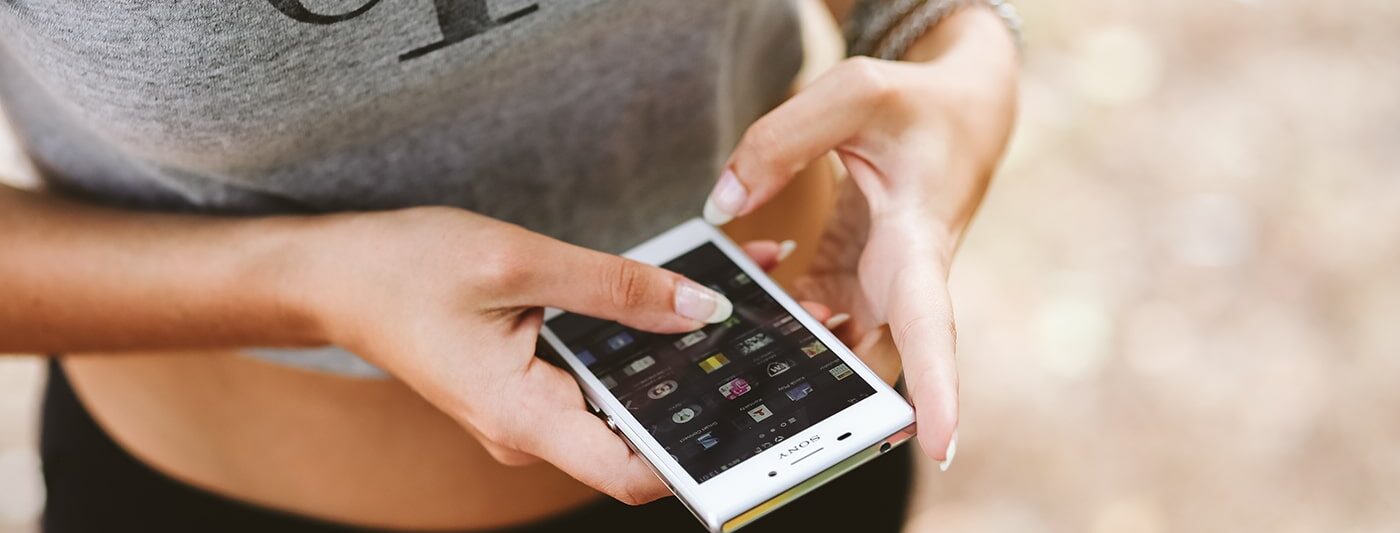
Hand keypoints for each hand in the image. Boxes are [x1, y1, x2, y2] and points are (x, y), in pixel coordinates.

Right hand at [300, 207, 733, 503]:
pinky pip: (597, 380)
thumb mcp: (515, 263)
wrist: (334, 277)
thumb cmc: (403, 269)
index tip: (755, 413)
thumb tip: (698, 310)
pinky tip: (672, 303)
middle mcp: (530, 432)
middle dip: (703, 389)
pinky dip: (637, 345)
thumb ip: (613, 288)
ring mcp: (530, 414)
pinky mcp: (530, 389)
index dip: (701, 453)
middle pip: (639, 434)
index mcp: (523, 418)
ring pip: (622, 403)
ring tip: (732, 303)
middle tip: (766, 333)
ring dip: (675, 360)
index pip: (634, 473)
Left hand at [702, 8, 1017, 465]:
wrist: (961, 111)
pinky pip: (808, 318)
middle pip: (873, 363)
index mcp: (919, 242)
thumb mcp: (854, 92)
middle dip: (832, 401)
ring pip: (835, 350)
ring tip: (736, 345)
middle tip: (779, 422)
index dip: (936, 389)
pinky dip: (774, 314)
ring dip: (789, 355)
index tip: (938, 447)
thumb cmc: (918, 104)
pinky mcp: (852, 279)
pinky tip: (741, 294)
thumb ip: (780, 142)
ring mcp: (877, 287)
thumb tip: (722, 205)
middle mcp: (903, 281)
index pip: (930, 326)